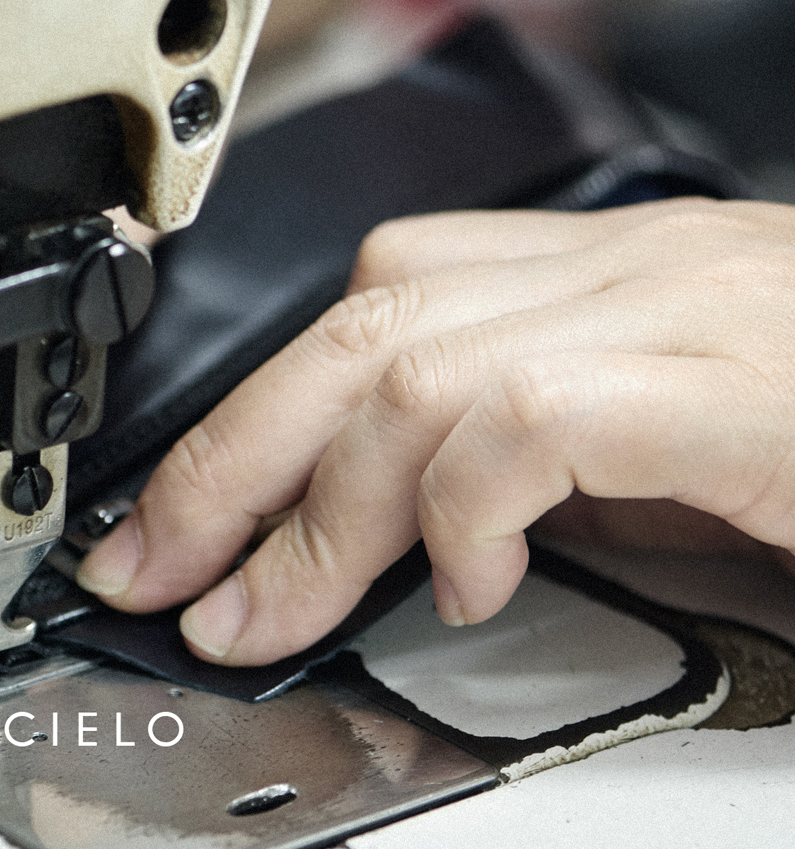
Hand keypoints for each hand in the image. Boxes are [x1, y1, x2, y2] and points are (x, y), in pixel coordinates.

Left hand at [77, 198, 794, 665]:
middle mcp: (625, 268)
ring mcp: (674, 308)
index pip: (372, 304)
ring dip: (315, 512)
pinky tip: (463, 584)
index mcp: (599, 275)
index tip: (182, 522)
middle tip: (154, 572)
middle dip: (227, 462)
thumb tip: (400, 539)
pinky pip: (528, 417)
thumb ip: (537, 468)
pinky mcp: (724, 380)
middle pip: (355, 328)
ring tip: (270, 611)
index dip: (253, 414)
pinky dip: (462, 511)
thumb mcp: (662, 454)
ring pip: (409, 367)